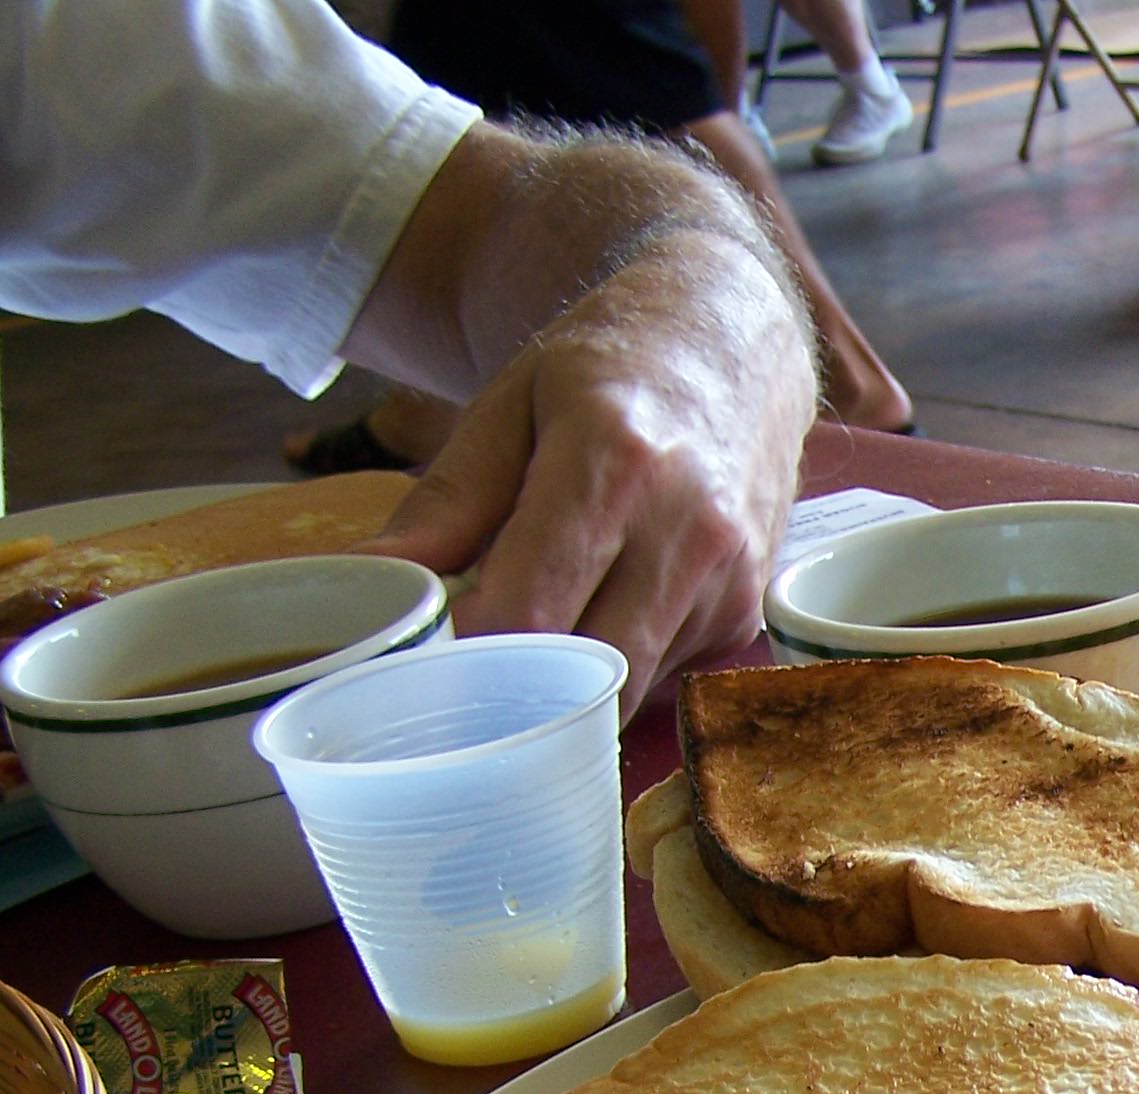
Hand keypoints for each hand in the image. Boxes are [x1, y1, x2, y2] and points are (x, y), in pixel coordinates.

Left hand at [362, 237, 812, 713]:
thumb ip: (446, 499)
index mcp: (615, 461)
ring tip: (535, 626)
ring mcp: (729, 578)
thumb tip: (372, 577)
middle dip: (517, 685)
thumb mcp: (512, 404)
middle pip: (583, 670)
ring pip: (626, 686)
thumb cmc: (614, 368)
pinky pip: (665, 674)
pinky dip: (619, 665)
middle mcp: (689, 528)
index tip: (429, 650)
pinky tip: (605, 608)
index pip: (530, 610)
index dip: (469, 649)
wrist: (738, 344)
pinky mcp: (748, 612)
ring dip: (570, 682)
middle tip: (469, 663)